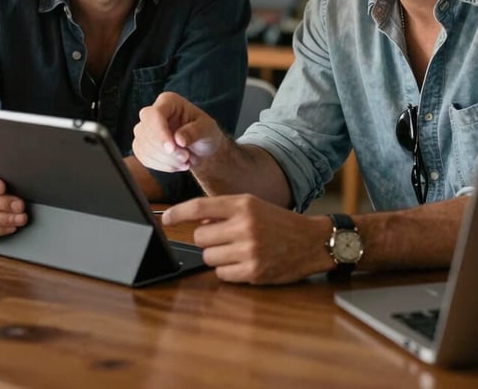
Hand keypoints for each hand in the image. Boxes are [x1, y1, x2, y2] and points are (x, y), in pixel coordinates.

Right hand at [133, 91, 224, 171]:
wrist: (201, 147)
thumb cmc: (205, 132)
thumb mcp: (208, 129)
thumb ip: (195, 132)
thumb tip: (178, 139)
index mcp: (168, 101)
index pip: (155, 114)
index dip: (160, 133)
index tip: (172, 148)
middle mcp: (152, 113)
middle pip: (145, 131)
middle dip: (166, 151)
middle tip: (186, 157)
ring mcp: (144, 129)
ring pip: (144, 147)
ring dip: (165, 160)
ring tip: (185, 161)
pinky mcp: (141, 146)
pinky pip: (144, 158)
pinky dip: (161, 165)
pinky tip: (176, 165)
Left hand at [162, 194, 334, 283]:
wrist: (312, 241)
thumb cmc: (278, 222)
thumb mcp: (253, 205)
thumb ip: (224, 210)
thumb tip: (196, 220)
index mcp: (243, 204)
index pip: (200, 206)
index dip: (178, 212)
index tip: (165, 219)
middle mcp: (245, 225)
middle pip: (200, 235)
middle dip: (208, 238)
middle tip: (226, 237)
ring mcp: (249, 250)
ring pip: (209, 256)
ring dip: (217, 255)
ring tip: (237, 250)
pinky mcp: (253, 271)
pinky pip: (222, 274)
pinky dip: (228, 271)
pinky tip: (244, 262)